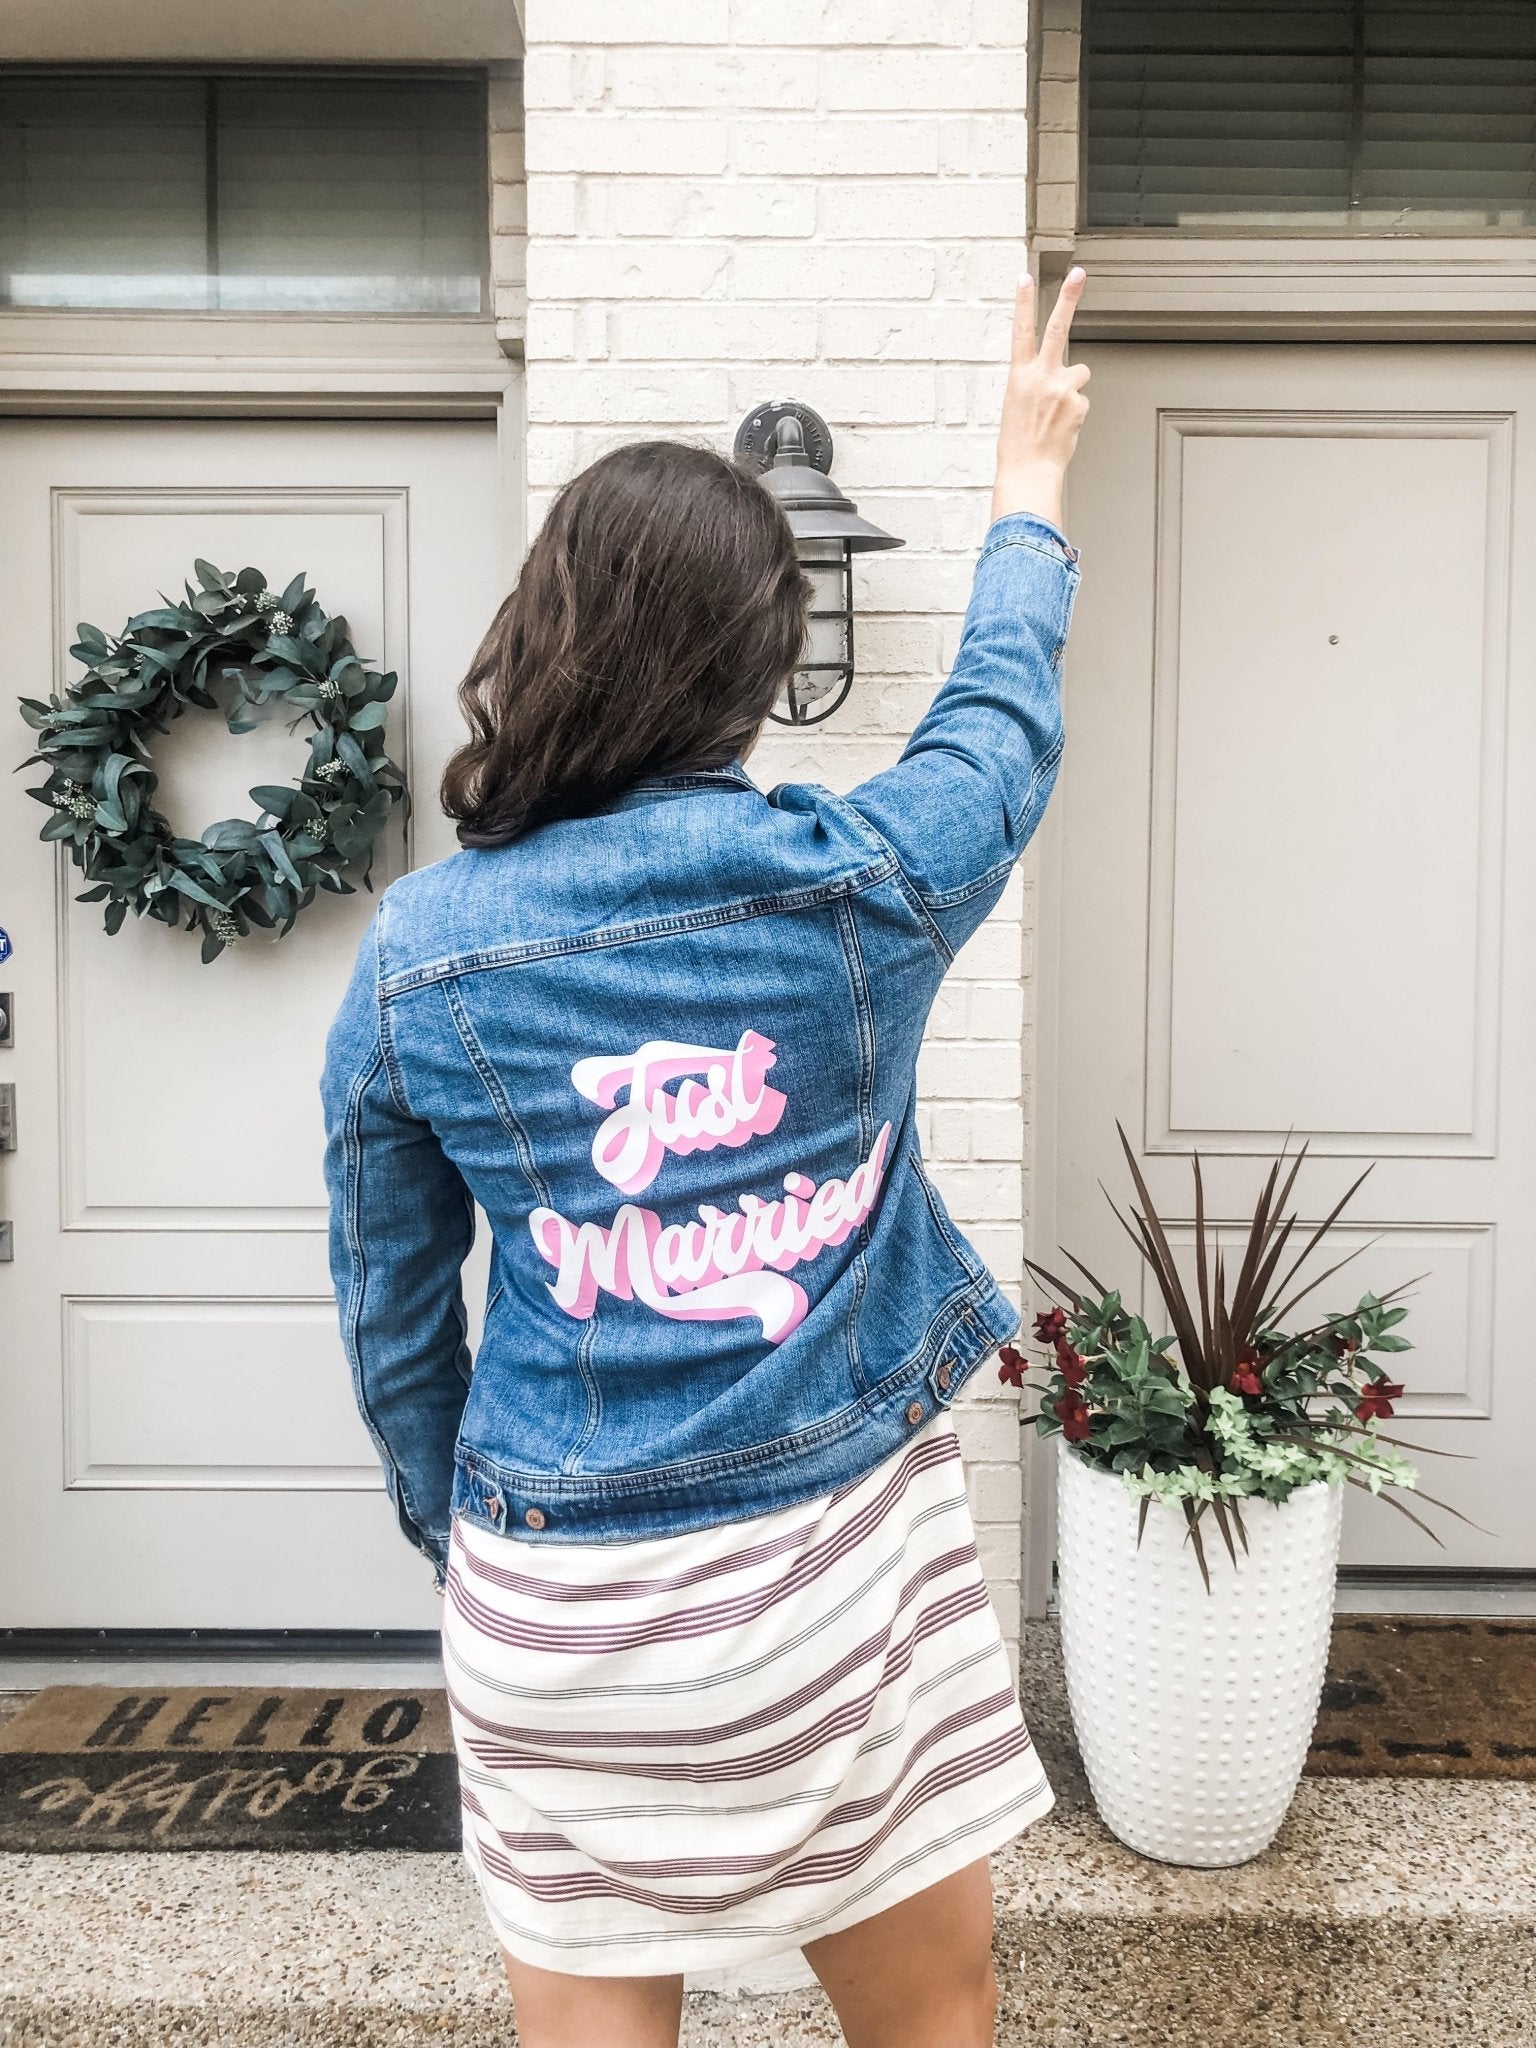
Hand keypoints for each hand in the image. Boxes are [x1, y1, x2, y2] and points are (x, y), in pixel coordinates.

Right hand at [991, 266, 1088, 530]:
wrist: (1028, 472)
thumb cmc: (1017, 445)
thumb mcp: (1016, 407)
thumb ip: (1035, 384)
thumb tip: (1063, 375)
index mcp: (1018, 376)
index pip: (1020, 331)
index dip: (1023, 303)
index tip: (1024, 278)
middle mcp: (1040, 376)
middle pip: (1058, 328)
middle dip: (1068, 298)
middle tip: (1078, 274)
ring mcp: (1062, 389)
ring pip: (1078, 375)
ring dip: (1072, 389)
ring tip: (1056, 415)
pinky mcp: (1079, 404)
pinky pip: (1082, 402)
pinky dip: (1075, 414)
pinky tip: (1063, 429)